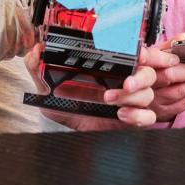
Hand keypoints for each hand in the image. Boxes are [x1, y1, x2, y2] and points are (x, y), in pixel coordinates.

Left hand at [24, 43, 162, 129]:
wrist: (68, 132)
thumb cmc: (64, 106)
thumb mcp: (48, 88)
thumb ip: (39, 69)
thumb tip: (36, 52)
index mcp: (110, 68)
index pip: (135, 55)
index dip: (145, 53)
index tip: (140, 53)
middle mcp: (123, 81)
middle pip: (148, 73)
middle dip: (140, 77)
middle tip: (125, 83)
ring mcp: (130, 101)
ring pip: (147, 94)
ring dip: (132, 96)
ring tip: (110, 99)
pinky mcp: (132, 119)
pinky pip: (147, 116)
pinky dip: (138, 116)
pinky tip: (122, 114)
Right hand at [147, 35, 184, 122]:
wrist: (138, 97)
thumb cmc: (150, 72)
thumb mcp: (155, 55)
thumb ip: (170, 45)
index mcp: (141, 64)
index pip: (153, 57)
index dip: (170, 56)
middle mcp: (143, 82)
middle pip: (169, 75)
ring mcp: (151, 99)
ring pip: (176, 92)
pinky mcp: (159, 112)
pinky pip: (178, 106)